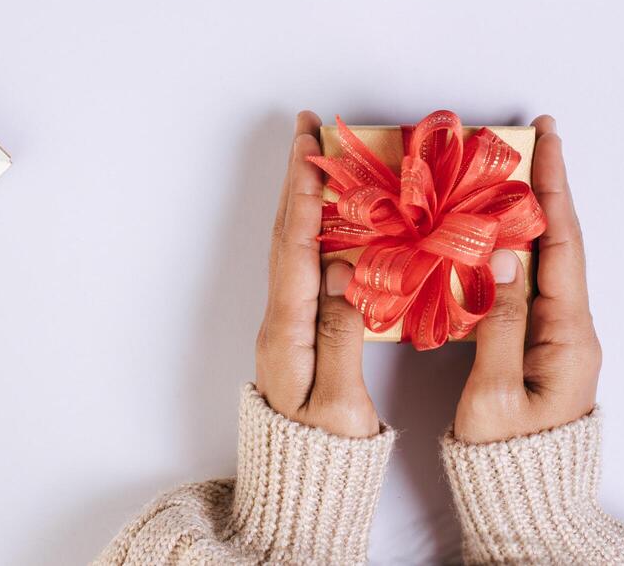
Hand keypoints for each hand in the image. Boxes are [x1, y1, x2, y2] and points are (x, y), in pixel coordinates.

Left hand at [254, 111, 379, 437]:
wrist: (298, 494)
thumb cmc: (322, 456)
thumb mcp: (338, 402)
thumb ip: (341, 333)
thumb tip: (342, 269)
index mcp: (287, 332)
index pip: (295, 246)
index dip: (304, 192)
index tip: (311, 145)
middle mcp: (280, 321)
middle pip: (287, 235)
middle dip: (299, 178)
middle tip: (312, 128)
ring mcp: (288, 327)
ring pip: (296, 248)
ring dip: (308, 198)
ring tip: (323, 156)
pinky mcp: (302, 335)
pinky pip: (310, 268)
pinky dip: (320, 231)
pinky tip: (337, 218)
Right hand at [453, 115, 601, 443]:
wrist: (527, 506)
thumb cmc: (506, 460)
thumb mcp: (493, 395)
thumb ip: (497, 323)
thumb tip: (501, 256)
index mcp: (567, 335)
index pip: (561, 243)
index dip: (552, 188)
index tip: (547, 139)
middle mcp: (571, 328)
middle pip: (558, 242)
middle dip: (545, 187)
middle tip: (532, 138)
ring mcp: (558, 337)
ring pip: (544, 260)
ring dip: (528, 214)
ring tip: (509, 172)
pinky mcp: (540, 347)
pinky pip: (529, 284)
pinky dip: (514, 248)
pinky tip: (494, 232)